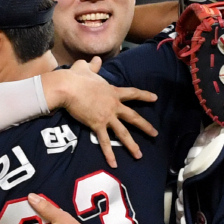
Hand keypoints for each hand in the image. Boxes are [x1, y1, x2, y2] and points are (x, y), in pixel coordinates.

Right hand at [41, 58, 157, 167]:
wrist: (68, 87)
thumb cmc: (75, 77)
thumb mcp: (85, 68)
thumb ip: (93, 65)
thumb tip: (95, 60)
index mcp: (113, 92)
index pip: (133, 94)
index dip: (144, 96)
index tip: (155, 98)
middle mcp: (114, 105)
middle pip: (133, 117)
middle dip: (145, 126)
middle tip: (155, 134)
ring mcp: (107, 116)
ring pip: (123, 133)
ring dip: (132, 145)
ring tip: (139, 155)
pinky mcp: (97, 125)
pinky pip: (105, 142)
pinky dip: (109, 154)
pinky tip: (114, 164)